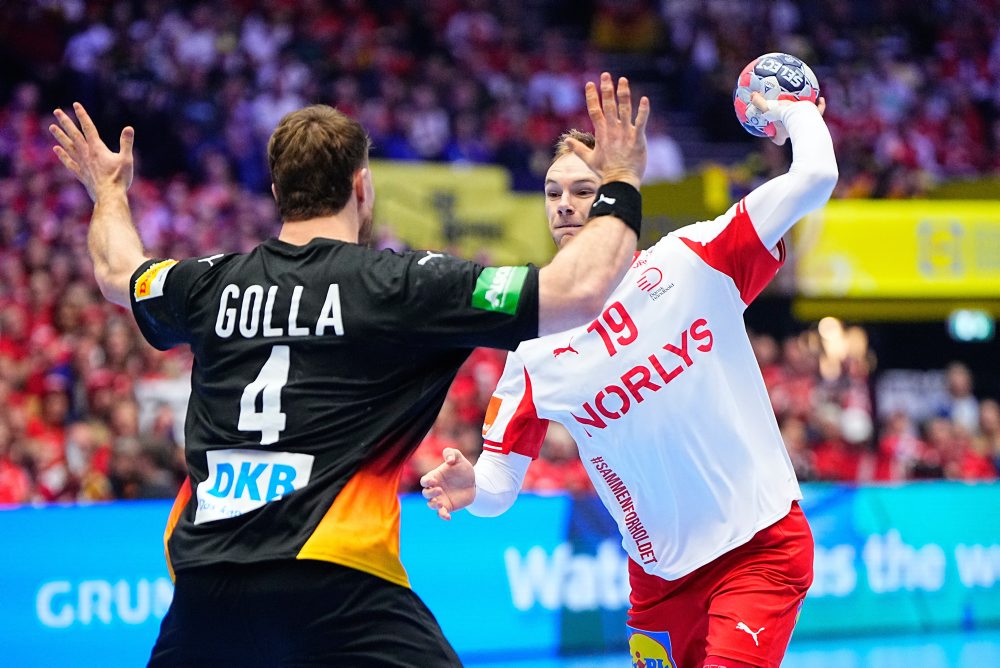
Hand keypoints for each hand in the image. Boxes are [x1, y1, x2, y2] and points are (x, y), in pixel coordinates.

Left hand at [50, 102, 133, 201]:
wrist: (109, 196)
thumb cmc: (119, 178)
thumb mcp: (127, 159)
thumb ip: (126, 143)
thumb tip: (129, 128)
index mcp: (97, 148)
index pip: (88, 128)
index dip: (82, 115)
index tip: (76, 105)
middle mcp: (86, 154)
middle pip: (74, 135)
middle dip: (66, 122)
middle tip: (57, 111)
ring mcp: (82, 164)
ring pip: (69, 146)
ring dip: (60, 136)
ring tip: (52, 127)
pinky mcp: (81, 174)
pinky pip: (69, 162)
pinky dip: (62, 155)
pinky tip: (56, 150)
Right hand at [420, 448, 475, 520]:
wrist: (474, 482)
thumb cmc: (463, 468)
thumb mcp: (459, 457)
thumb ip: (451, 453)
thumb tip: (448, 460)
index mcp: (434, 477)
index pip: (424, 481)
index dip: (426, 482)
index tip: (434, 481)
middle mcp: (435, 489)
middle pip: (425, 494)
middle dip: (430, 493)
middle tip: (440, 490)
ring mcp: (441, 499)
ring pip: (431, 505)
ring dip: (434, 505)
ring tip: (441, 504)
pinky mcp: (448, 507)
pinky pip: (441, 514)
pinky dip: (443, 516)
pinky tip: (448, 517)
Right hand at [565, 72, 648, 188]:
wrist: (619, 182)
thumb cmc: (605, 172)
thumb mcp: (589, 159)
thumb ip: (578, 149)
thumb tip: (567, 141)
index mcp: (601, 134)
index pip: (594, 111)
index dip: (592, 97)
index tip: (590, 84)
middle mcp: (612, 130)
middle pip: (608, 106)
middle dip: (607, 90)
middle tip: (606, 75)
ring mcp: (625, 134)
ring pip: (624, 110)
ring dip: (623, 94)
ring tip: (623, 80)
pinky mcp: (637, 139)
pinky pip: (641, 122)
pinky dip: (643, 111)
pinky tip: (645, 99)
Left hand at [750, 92, 825, 145]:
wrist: (801, 116)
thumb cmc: (783, 115)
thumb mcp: (768, 108)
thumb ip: (759, 103)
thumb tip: (752, 95)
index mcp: (784, 132)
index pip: (778, 139)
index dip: (775, 138)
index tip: (772, 136)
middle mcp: (796, 130)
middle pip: (793, 133)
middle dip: (791, 129)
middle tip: (790, 121)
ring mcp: (807, 125)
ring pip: (809, 122)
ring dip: (808, 117)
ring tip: (809, 109)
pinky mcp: (817, 118)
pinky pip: (819, 112)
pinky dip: (820, 106)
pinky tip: (821, 98)